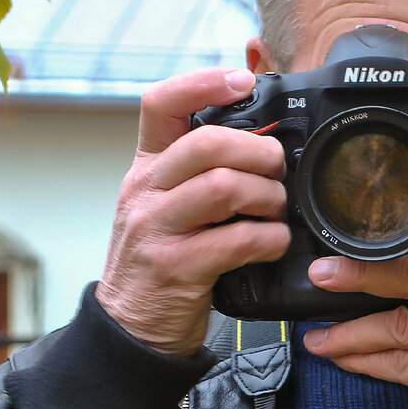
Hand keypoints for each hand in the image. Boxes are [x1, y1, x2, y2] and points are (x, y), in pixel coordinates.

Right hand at [97, 68, 290, 356]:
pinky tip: (273, 243)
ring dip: (268, 196)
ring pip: (224, 187)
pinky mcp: (177, 267)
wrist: (131, 328)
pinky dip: (269, 239)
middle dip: (258, 151)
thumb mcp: (165, 205)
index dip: (203, 83)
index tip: (243, 81)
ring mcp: (157, 229)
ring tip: (276, 210)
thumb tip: (261, 139)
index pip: (160, 103)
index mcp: (145, 168)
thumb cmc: (162, 259)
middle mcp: (145, 191)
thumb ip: (198, 171)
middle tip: (277, 169)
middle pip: (207, 142)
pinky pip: (237, 239)